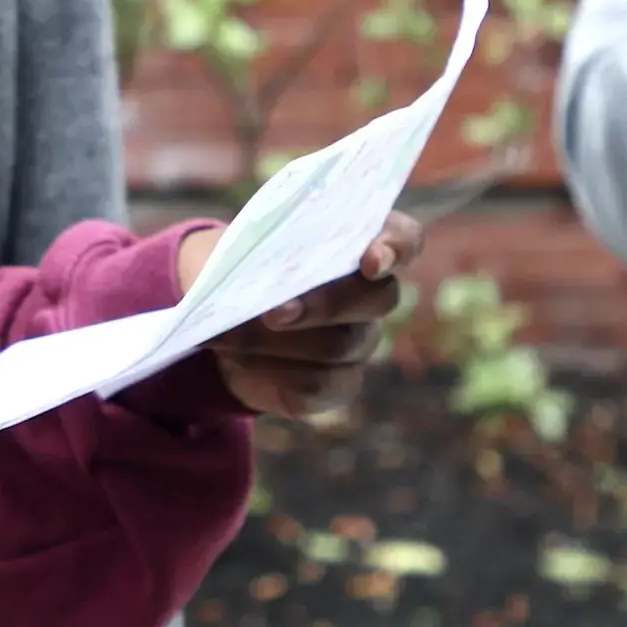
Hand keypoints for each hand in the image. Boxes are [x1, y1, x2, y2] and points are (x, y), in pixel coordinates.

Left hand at [178, 210, 419, 418]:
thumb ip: (261, 251)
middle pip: (378, 299)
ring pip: (338, 346)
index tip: (370, 260)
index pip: (404, 238)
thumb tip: (249, 275)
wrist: (222, 321)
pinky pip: (316, 385)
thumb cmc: (243, 269)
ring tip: (226, 336)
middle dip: (324, 305)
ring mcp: (358, 345)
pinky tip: (237, 361)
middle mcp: (370, 297)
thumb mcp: (245, 249)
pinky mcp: (335, 387)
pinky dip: (270, 371)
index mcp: (358, 247)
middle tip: (273, 313)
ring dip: (277, 341)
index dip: (396, 246)